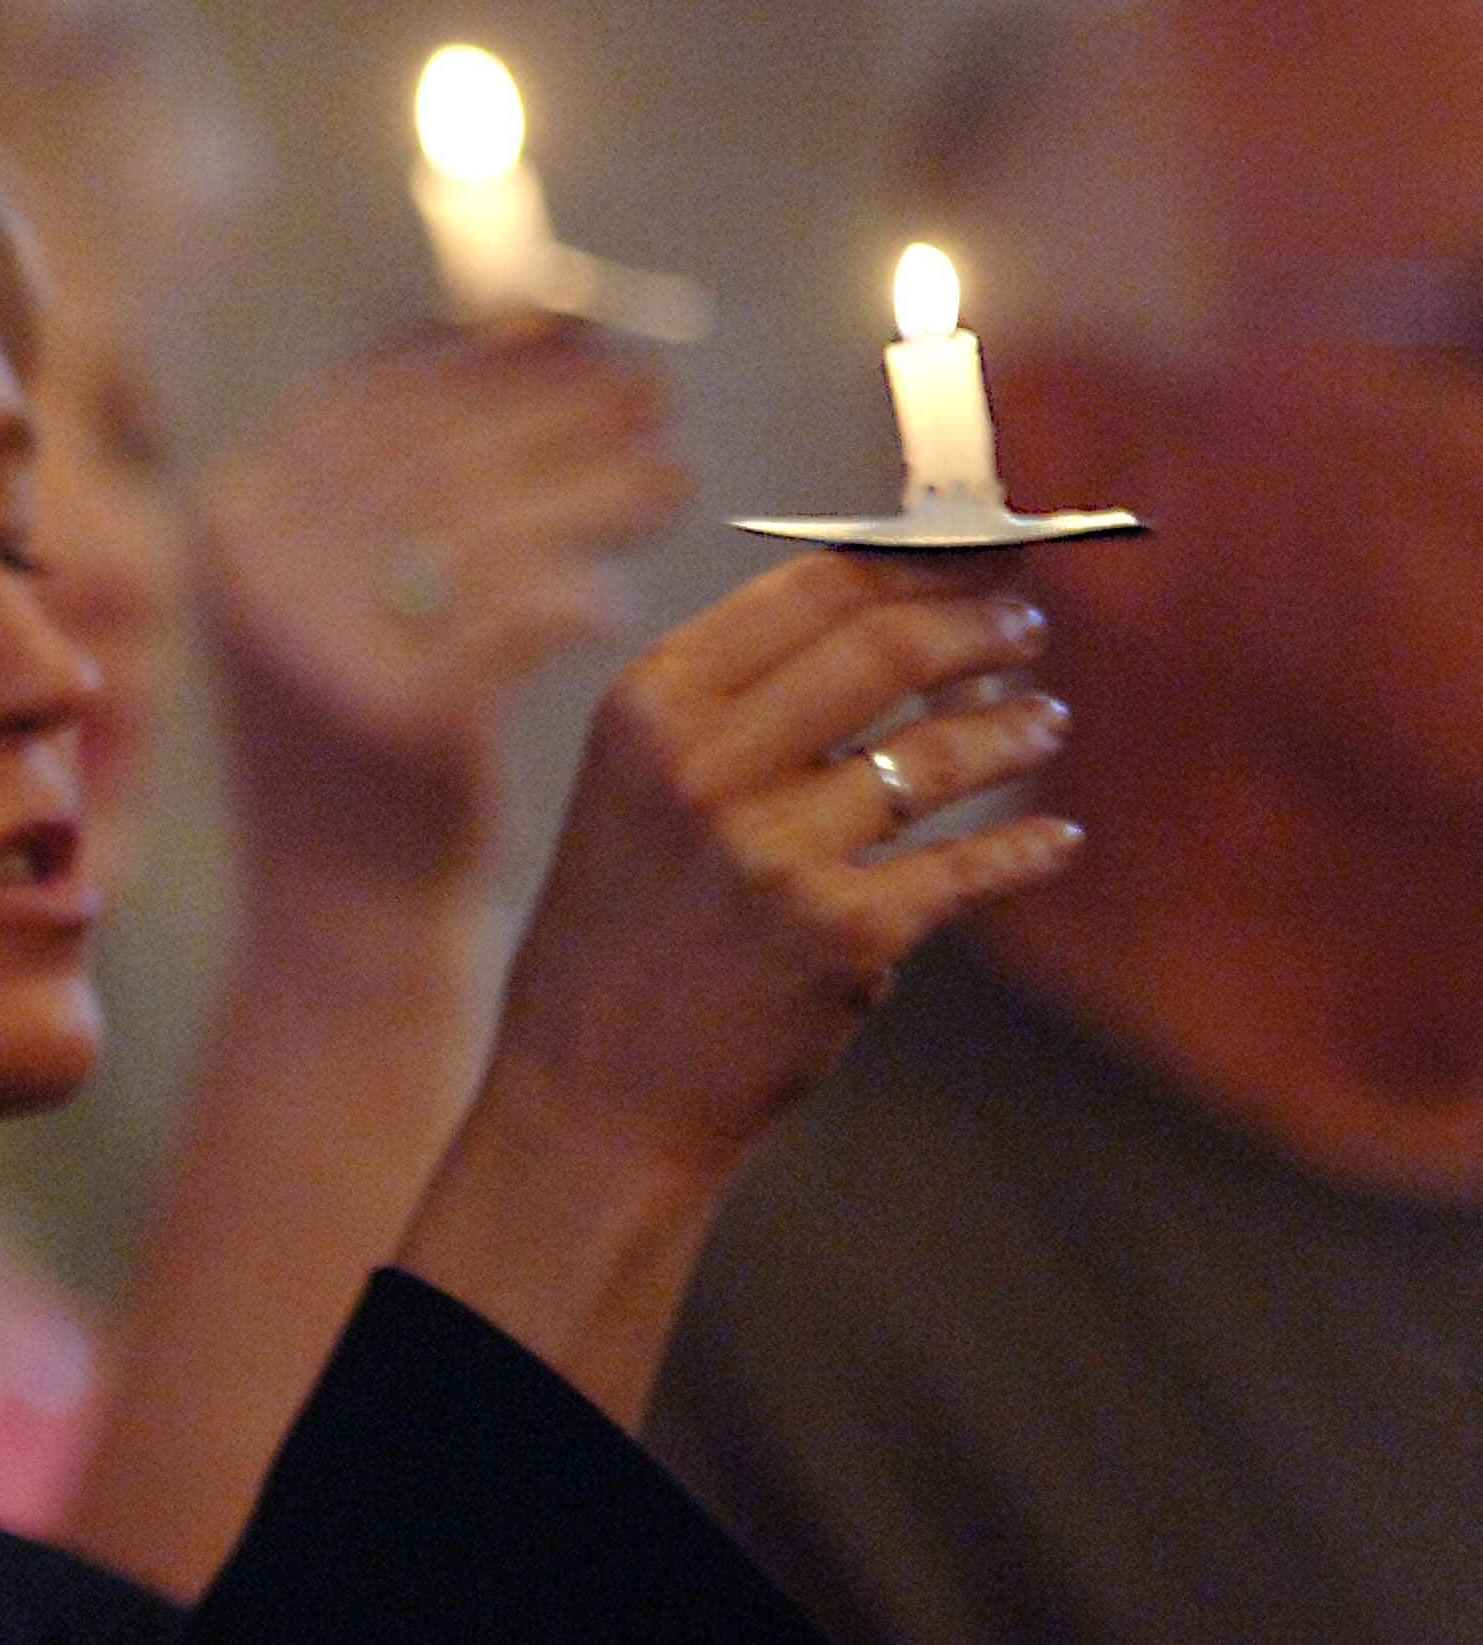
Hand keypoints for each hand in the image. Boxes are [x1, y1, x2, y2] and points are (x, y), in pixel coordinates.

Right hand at [195, 322, 687, 896]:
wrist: (337, 918)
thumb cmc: (362, 742)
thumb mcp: (336, 596)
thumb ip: (393, 486)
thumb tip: (529, 339)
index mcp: (233, 523)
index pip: (371, 397)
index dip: (483, 355)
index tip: (578, 334)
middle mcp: (255, 572)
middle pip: (440, 447)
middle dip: (559, 411)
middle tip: (655, 397)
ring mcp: (317, 643)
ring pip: (488, 522)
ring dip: (596, 488)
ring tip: (672, 482)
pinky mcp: (395, 716)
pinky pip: (520, 615)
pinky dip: (577, 597)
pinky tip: (616, 600)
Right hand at [403, 555, 1077, 1413]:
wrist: (590, 1097)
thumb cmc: (623, 934)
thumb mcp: (637, 789)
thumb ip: (740, 708)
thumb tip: (895, 620)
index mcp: (649, 708)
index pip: (812, 589)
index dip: (921, 558)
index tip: (984, 547)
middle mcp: (704, 765)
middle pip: (886, 647)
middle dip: (979, 624)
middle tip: (1028, 625)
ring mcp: (774, 850)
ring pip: (942, 751)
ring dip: (1014, 728)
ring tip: (1042, 722)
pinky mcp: (841, 934)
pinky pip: (969, 867)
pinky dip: (1027, 848)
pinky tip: (1053, 839)